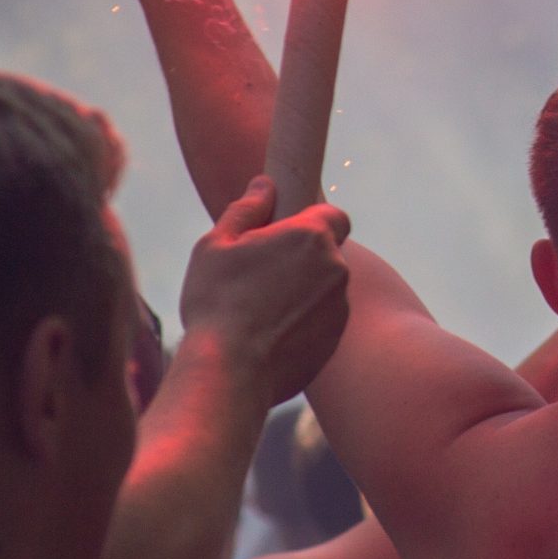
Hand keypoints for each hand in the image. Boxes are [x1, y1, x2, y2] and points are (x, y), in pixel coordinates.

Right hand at [179, 178, 352, 408]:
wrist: (229, 373)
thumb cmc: (217, 303)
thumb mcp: (216, 246)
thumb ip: (246, 210)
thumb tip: (265, 185)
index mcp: (311, 236)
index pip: (334, 215)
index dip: (313, 222)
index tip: (287, 235)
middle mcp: (336, 268)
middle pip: (327, 253)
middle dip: (302, 259)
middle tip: (262, 276)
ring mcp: (340, 306)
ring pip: (326, 289)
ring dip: (304, 292)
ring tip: (260, 311)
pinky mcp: (336, 339)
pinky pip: (324, 320)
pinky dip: (305, 323)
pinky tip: (270, 336)